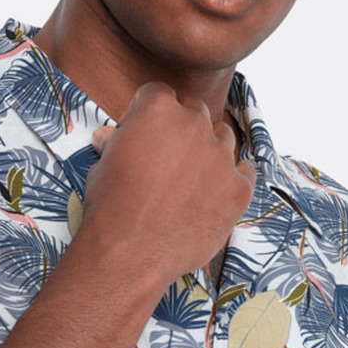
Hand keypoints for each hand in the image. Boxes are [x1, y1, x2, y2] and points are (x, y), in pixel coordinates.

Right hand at [81, 81, 257, 293]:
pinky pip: (245, 172)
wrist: (130, 252)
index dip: (149, 116)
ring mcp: (220, 155)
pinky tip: (214, 196)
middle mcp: (194, 124)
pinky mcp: (239, 187)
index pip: (161, 95)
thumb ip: (115, 144)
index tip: (143, 137)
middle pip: (196, 113)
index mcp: (158, 108)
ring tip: (191, 181)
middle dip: (183, 132)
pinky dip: (232, 180)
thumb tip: (108, 136)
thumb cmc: (110, 208)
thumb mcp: (102, 166)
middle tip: (169, 162)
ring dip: (209, 152)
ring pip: (223, 139)